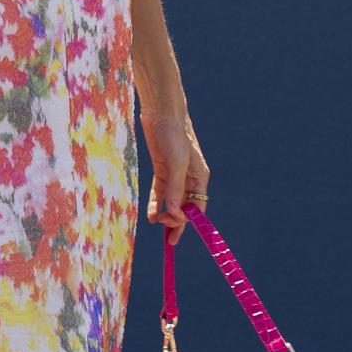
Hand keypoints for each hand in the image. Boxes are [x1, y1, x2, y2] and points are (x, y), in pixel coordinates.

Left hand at [142, 106, 209, 243]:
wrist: (161, 112)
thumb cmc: (174, 135)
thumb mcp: (176, 163)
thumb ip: (175, 189)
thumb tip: (174, 214)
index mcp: (200, 177)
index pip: (197, 206)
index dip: (189, 221)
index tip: (177, 233)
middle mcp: (189, 178)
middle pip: (184, 206)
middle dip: (177, 221)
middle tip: (168, 239)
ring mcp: (175, 174)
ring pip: (171, 201)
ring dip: (166, 214)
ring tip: (158, 224)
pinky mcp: (162, 169)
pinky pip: (160, 192)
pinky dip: (156, 203)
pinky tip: (152, 215)